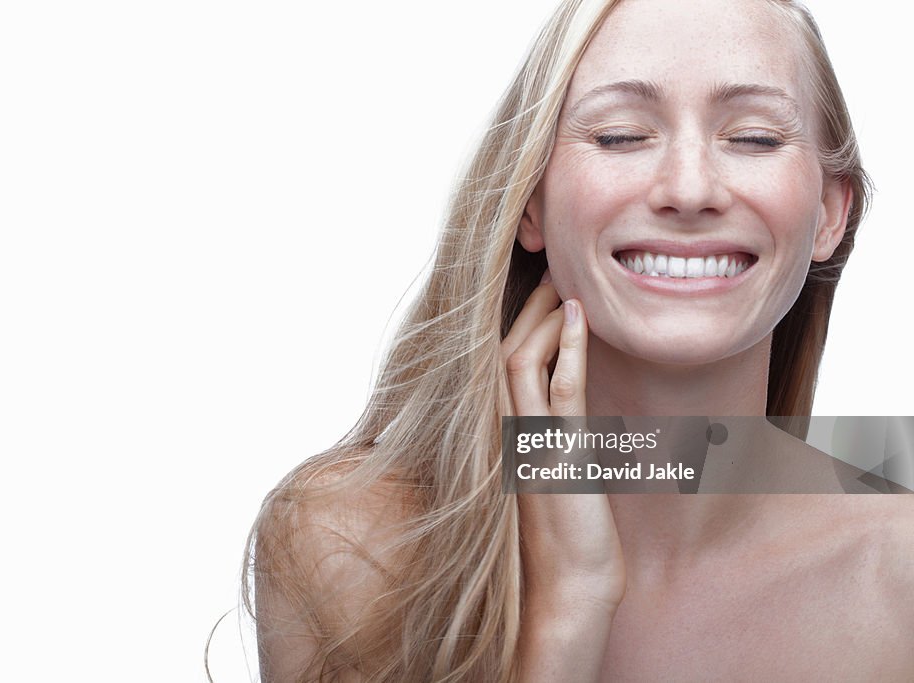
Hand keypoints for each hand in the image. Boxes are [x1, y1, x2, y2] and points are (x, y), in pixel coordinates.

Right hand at [502, 272, 625, 615]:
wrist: (567, 590)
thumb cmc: (564, 540)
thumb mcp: (550, 479)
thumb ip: (548, 440)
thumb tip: (565, 408)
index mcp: (503, 438)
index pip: (500, 367)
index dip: (517, 325)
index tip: (539, 295)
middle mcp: (506, 434)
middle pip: (502, 352)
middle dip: (526, 309)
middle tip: (549, 271)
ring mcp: (529, 443)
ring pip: (522, 361)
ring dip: (544, 317)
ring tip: (563, 283)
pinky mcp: (558, 455)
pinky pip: (561, 389)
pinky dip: (570, 347)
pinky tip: (578, 316)